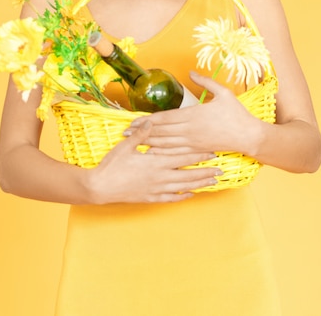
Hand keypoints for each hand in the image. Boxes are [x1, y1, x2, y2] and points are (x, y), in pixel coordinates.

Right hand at [88, 119, 222, 204]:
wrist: (100, 187)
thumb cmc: (112, 165)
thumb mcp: (126, 146)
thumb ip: (141, 134)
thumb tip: (150, 122)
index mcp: (155, 162)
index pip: (182, 157)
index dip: (199, 155)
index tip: (213, 153)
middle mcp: (160, 176)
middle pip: (188, 174)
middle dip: (205, 172)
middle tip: (221, 171)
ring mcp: (156, 189)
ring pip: (183, 187)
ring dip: (199, 184)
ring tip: (212, 183)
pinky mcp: (150, 198)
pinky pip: (170, 198)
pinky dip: (182, 197)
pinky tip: (190, 195)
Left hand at [124, 71, 260, 155]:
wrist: (248, 136)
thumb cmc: (237, 114)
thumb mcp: (223, 92)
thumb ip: (206, 81)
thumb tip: (191, 72)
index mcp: (194, 114)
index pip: (165, 118)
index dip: (147, 120)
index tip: (134, 121)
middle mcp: (190, 130)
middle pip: (161, 131)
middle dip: (142, 132)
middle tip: (125, 133)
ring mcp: (193, 141)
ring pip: (166, 143)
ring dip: (148, 142)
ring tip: (133, 142)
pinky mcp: (197, 149)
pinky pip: (175, 152)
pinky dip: (162, 153)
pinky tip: (152, 153)